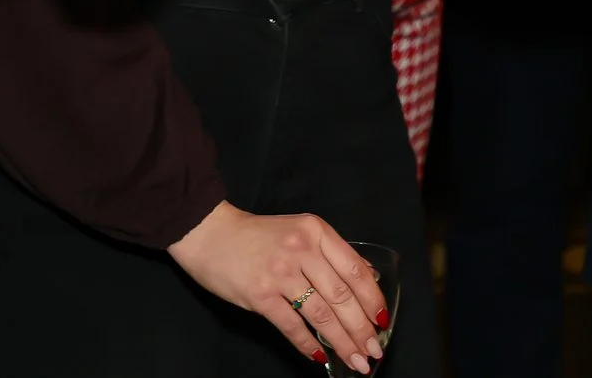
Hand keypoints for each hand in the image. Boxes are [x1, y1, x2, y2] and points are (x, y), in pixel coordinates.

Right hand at [168, 202, 390, 372]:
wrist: (209, 232)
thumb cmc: (256, 235)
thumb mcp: (299, 230)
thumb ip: (330, 252)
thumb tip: (366, 277)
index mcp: (315, 231)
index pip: (354, 269)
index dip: (372, 299)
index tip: (383, 321)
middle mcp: (301, 250)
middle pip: (342, 296)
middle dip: (362, 328)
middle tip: (374, 350)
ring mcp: (280, 273)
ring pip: (321, 314)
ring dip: (342, 342)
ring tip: (356, 360)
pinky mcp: (260, 295)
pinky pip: (292, 326)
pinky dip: (308, 344)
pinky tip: (320, 357)